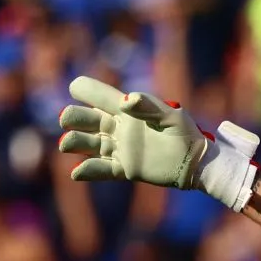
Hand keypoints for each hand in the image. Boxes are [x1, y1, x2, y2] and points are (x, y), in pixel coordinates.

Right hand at [57, 76, 259, 210]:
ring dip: (75, 142)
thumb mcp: (172, 116)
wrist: (195, 163)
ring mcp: (120, 149)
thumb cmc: (185, 134)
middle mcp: (119, 128)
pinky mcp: (125, 169)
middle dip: (73, 117)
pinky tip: (76, 173)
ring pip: (89, 144)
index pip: (101, 96)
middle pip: (88, 120)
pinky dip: (88, 171)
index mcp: (128, 111)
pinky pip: (102, 170)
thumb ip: (149, 107)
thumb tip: (125, 102)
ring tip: (67, 144)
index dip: (86, 89)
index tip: (75, 87)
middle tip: (66, 119)